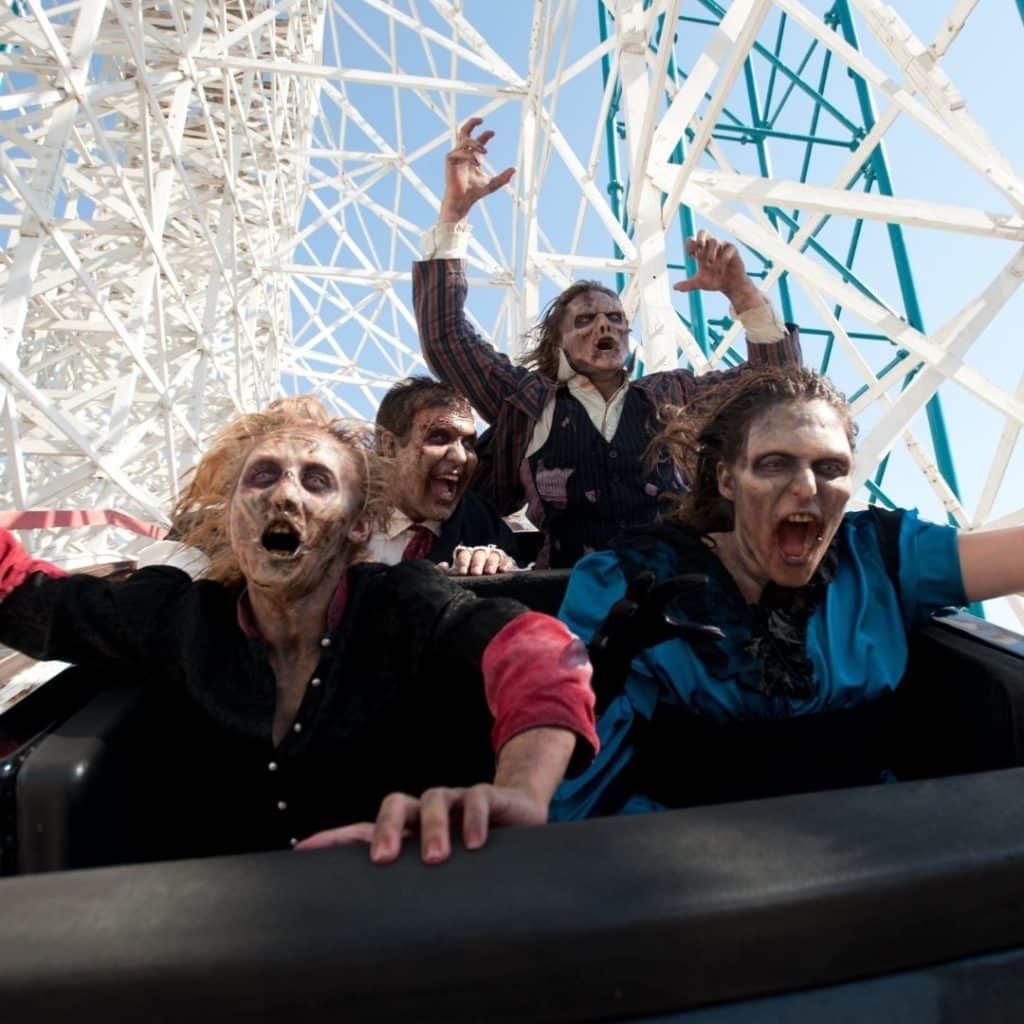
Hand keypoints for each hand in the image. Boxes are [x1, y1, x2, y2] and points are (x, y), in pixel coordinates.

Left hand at [294, 784, 546, 864]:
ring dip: (433, 828)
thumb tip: (382, 927)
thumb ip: (412, 887)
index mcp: (409, 829)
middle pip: (396, 804)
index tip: (304, 850)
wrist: (521, 818)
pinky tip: (475, 843)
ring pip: (435, 799)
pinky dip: (474, 819)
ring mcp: (456, 800)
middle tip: (384, 859)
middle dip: (387, 829)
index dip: (336, 838)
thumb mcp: (441, 872)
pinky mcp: (488, 796)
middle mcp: (427, 810)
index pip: (365, 829)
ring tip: (436, 858)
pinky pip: (476, 798)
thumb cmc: (473, 853)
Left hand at [438, 544, 517, 575]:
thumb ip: (447, 572)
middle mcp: (480, 553)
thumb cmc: (468, 580)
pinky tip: (504, 570)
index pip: (463, 553)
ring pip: (493, 554)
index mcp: (466, 555)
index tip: (462, 572)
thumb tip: (443, 566)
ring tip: (490, 572)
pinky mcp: (505, 562)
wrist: (487, 586)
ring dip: (491, 562)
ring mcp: (493, 556)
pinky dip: (505, 563)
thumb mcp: (457, 577)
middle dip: (477, 562)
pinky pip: (506, 559)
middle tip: (476, 573)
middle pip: (478, 553)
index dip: (463, 561)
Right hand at [440, 117, 514, 222]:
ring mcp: (456, 156)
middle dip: (472, 123)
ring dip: (475, 144)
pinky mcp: (450, 160)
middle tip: (481, 120)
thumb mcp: (493, 184)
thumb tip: (515, 169)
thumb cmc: (474, 194)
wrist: (462, 202)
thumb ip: (503, 178)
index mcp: (472, 157)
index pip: (477, 140)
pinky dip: (469, 156)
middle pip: (464, 131)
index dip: (485, 135)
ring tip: (484, 152)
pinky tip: (476, 163)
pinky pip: (460, 152)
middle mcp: (463, 154)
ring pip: (464, 140)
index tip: (493, 133)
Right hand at [588, 571, 723, 711]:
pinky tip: (602, 647)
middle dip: (641, 583)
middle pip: (636, 590)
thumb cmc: (645, 631)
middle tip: (650, 575)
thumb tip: (721, 635)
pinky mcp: (602, 639)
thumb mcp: (668, 630)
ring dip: (623, 610)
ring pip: (617, 612)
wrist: (616, 648)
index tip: (704, 580)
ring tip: (631, 608)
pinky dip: (601, 643)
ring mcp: (615, 622)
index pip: (669, 589)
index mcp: (650, 602)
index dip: (684, 584)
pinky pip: (600, 640)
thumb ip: (692, 631)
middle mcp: (632, 606)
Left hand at [673, 229, 761, 313]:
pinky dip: (722, 259)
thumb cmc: (714, 281)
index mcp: (701, 252)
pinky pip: (727, 249)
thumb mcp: (700, 283)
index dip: (690, 245)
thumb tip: (675, 288)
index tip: (692, 256)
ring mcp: (722, 246)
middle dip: (700, 238)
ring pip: (714, 241)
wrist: (730, 286)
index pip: (692, 240)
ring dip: (710, 252)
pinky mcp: (732, 250)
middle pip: (703, 232)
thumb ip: (688, 284)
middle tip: (699, 249)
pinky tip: (720, 268)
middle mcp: (710, 246)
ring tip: (710, 264)